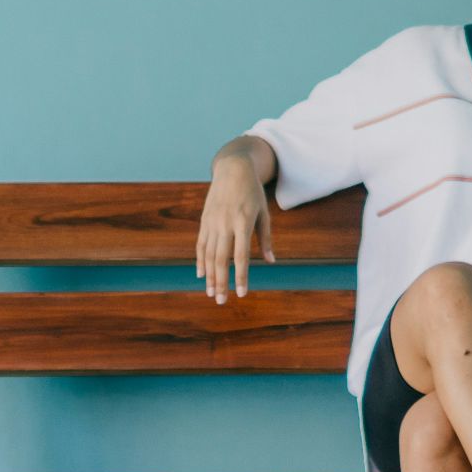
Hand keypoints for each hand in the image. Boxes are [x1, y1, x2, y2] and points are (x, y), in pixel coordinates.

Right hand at [197, 159, 274, 303]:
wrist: (232, 169)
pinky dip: (200, 260)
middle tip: (221, 301)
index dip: (241, 276)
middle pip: (221, 259)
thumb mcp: (264, 213)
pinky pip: (201, 244)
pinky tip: (201, 274)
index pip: (241, 257)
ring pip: (208, 254)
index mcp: (243, 223)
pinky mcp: (204, 220)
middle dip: (221, 282)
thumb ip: (265, 238)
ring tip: (211, 293)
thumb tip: (270, 261)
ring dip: (209, 276)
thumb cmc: (253, 193)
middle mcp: (225, 224)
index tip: (241, 293)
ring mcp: (212, 222)